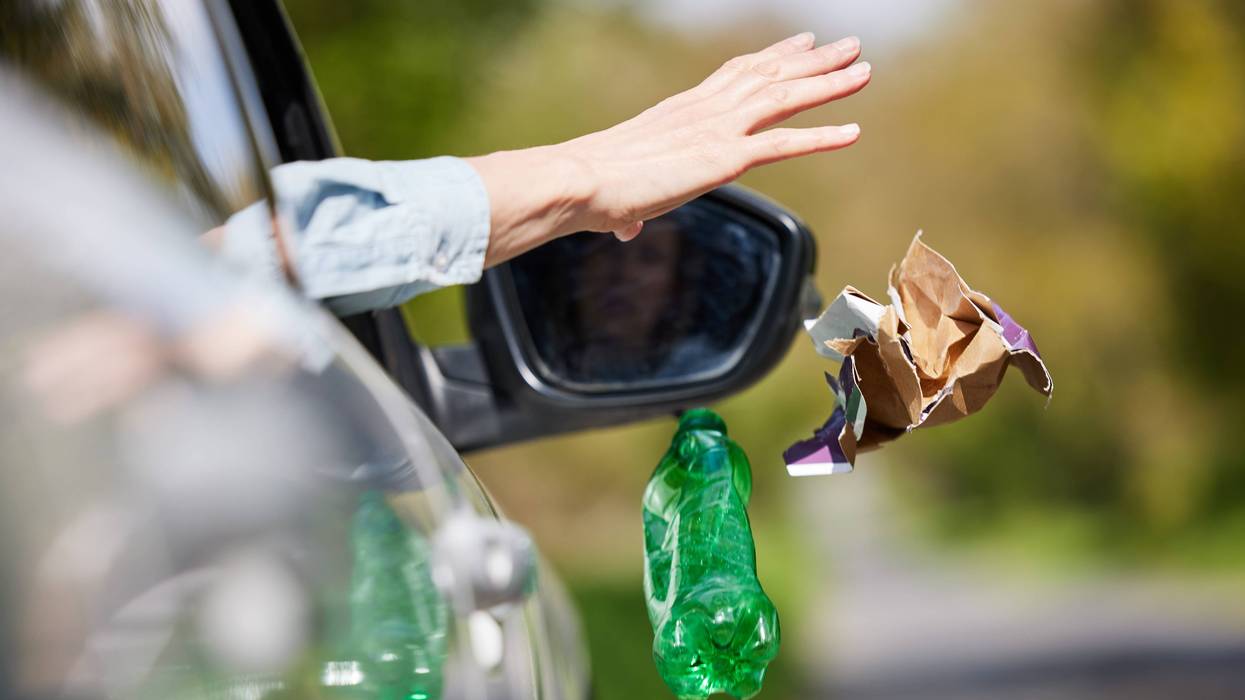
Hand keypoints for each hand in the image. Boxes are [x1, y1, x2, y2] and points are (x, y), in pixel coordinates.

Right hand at [469, 33, 868, 263]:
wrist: (580, 179)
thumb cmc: (590, 187)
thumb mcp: (619, 193)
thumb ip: (630, 208)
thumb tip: (623, 228)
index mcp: (682, 111)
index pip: (737, 74)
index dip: (773, 57)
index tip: (801, 44)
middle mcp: (705, 110)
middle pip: (769, 75)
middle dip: (812, 60)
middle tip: (848, 45)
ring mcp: (717, 130)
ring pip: (784, 97)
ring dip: (828, 83)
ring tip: (863, 70)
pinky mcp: (723, 157)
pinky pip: (783, 143)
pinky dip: (822, 137)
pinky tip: (852, 132)